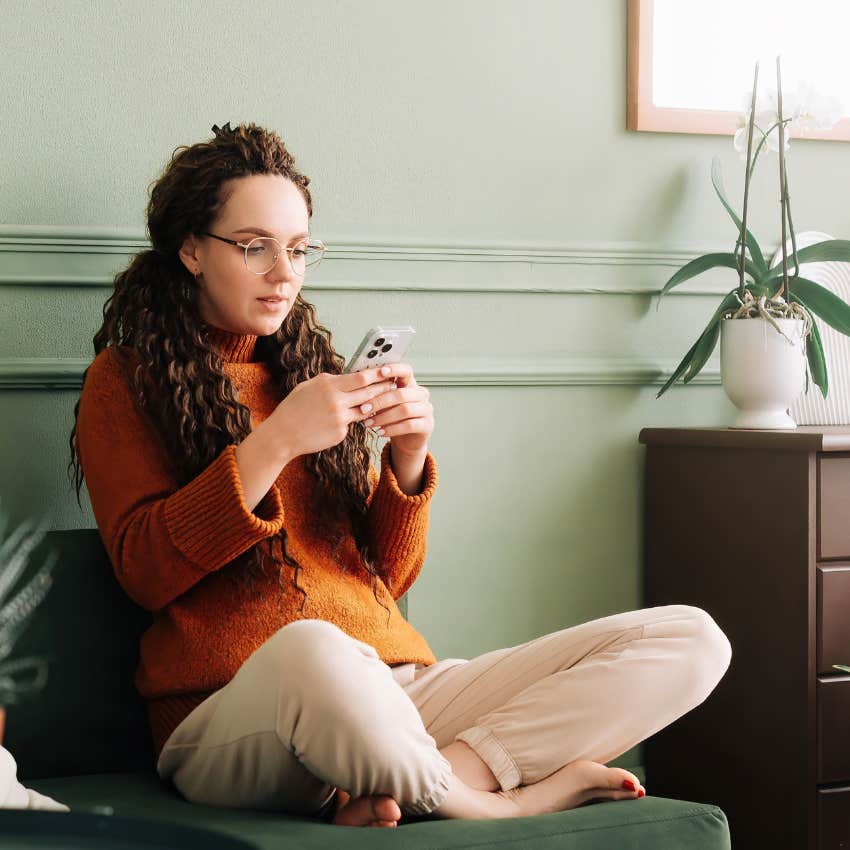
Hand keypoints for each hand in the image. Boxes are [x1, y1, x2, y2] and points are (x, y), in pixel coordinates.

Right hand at [268, 368, 397, 457]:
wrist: (283, 434)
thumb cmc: (294, 408)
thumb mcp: (308, 387)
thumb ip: (329, 381)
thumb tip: (346, 375)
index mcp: (328, 385)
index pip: (361, 377)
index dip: (377, 374)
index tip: (388, 371)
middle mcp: (336, 400)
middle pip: (368, 392)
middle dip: (383, 388)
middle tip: (394, 385)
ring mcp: (339, 418)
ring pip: (365, 409)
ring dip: (375, 405)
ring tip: (384, 401)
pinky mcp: (340, 433)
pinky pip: (352, 424)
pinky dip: (353, 420)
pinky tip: (353, 420)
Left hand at [355, 362, 433, 455]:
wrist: (407, 439)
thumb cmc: (393, 418)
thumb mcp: (385, 403)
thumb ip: (378, 393)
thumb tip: (359, 384)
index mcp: (410, 384)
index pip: (406, 371)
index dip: (394, 370)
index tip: (380, 372)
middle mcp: (421, 394)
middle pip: (401, 394)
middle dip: (380, 401)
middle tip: (364, 409)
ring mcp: (426, 409)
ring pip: (405, 410)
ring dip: (384, 417)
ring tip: (369, 423)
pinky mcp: (427, 425)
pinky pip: (409, 425)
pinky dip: (392, 429)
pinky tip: (380, 432)